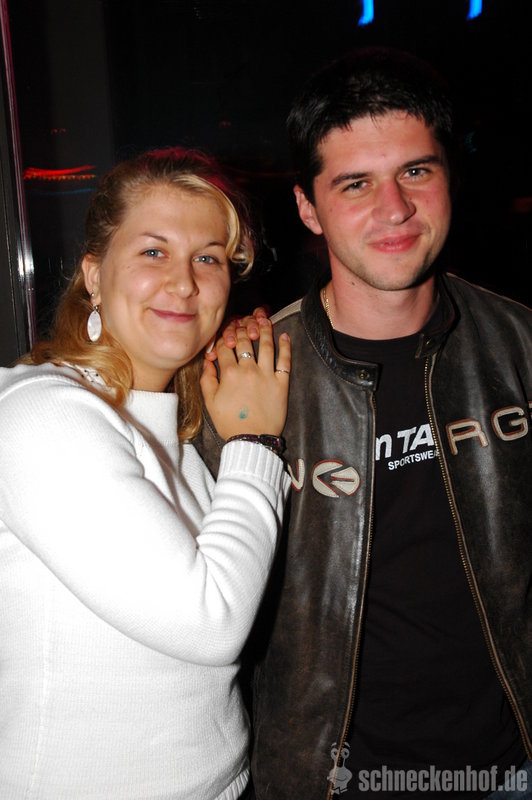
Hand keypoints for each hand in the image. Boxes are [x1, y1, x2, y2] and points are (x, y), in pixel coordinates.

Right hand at [201, 317, 289, 439]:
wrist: (251, 439)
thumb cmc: (229, 422)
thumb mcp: (210, 402)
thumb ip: (207, 380)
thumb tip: (208, 362)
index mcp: (229, 373)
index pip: (225, 347)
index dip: (223, 336)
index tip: (225, 332)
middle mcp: (248, 370)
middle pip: (245, 341)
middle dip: (242, 328)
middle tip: (244, 321)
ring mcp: (266, 375)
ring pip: (266, 346)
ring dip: (265, 330)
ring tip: (265, 319)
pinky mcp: (281, 383)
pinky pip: (284, 361)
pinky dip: (285, 347)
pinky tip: (285, 336)